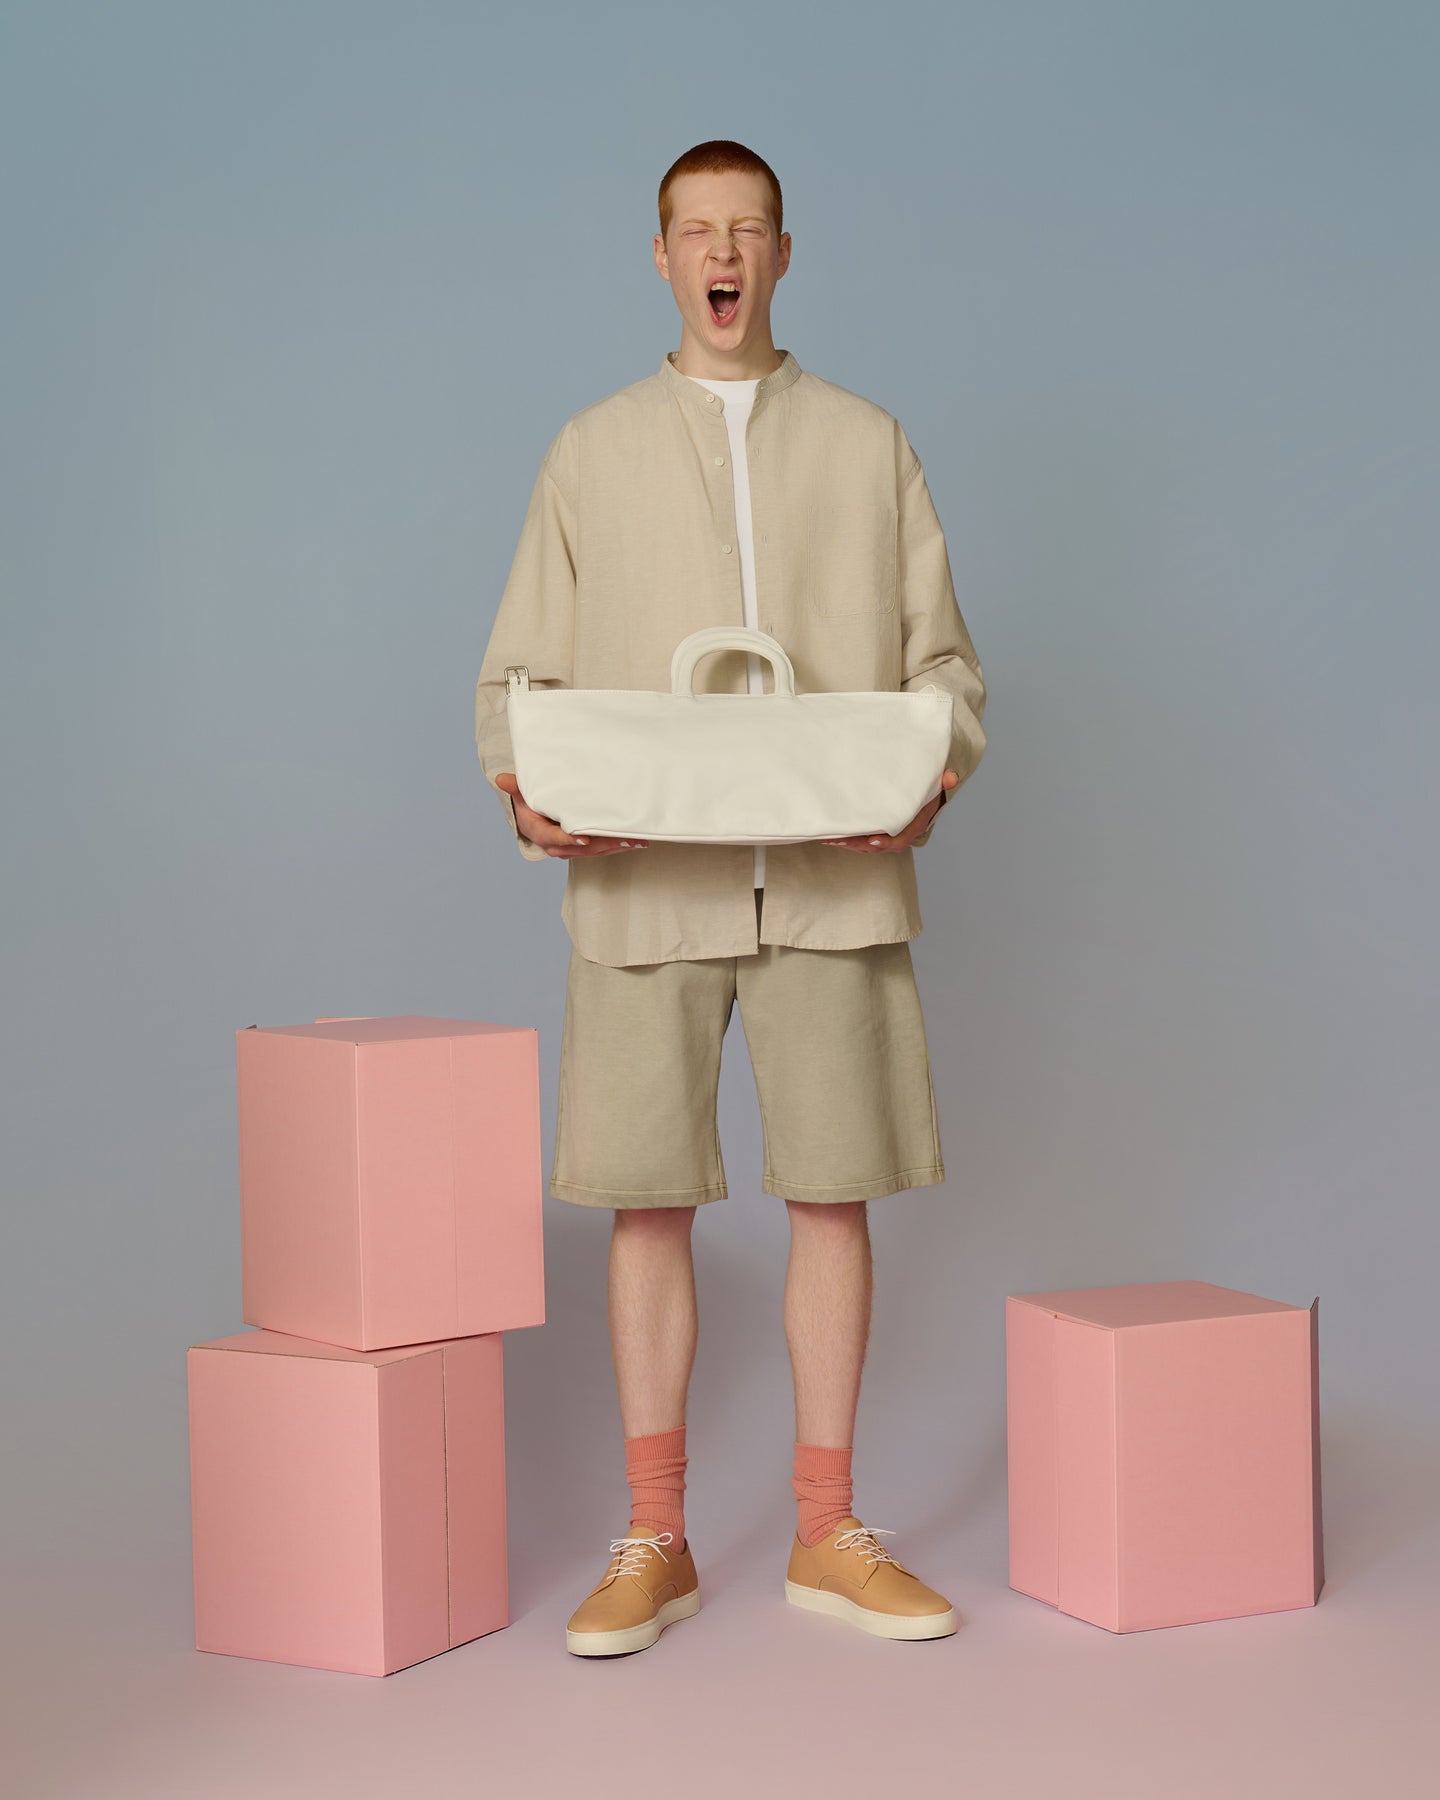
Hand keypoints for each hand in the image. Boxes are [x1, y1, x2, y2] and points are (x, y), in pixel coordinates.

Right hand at [495, 772, 648, 857]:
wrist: (530, 814)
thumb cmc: (527, 802)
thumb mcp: (520, 792)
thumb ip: (514, 786)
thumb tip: (501, 779)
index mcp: (539, 833)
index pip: (554, 838)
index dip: (569, 840)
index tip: (584, 839)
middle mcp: (555, 846)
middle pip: (582, 848)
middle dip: (604, 844)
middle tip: (625, 838)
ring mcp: (570, 849)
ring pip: (595, 851)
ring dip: (616, 846)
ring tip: (637, 841)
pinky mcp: (581, 848)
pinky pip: (600, 849)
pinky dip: (616, 845)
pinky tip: (633, 842)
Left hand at [820, 769, 958, 852]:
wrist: (927, 790)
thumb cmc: (930, 786)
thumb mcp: (938, 782)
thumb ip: (944, 780)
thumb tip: (951, 777)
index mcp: (915, 823)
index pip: (902, 837)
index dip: (887, 841)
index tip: (872, 840)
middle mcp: (902, 832)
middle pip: (879, 845)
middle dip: (859, 844)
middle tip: (839, 839)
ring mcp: (889, 833)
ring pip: (868, 844)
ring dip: (850, 843)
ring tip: (830, 838)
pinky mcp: (878, 830)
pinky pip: (862, 839)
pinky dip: (848, 838)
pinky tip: (831, 836)